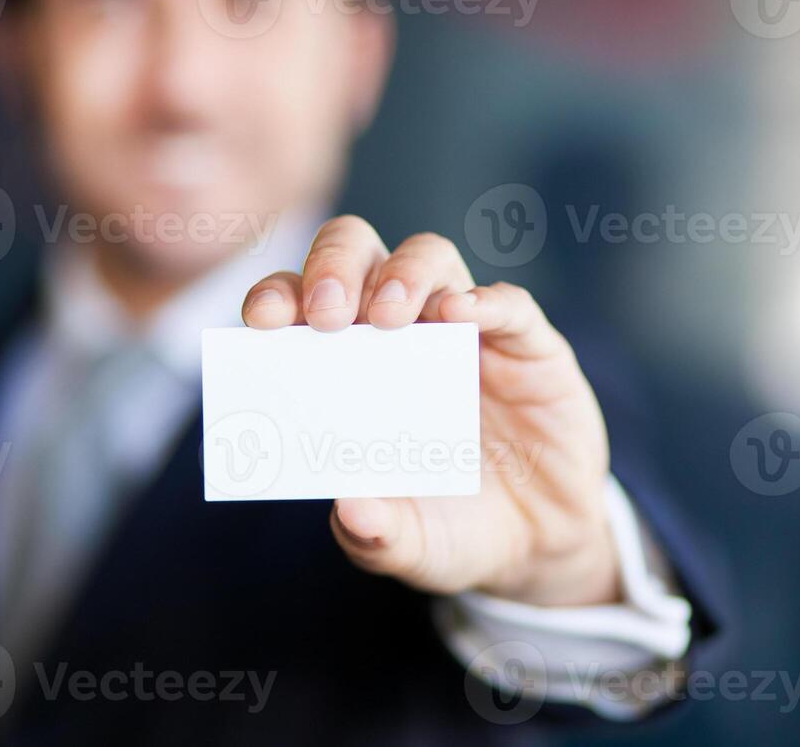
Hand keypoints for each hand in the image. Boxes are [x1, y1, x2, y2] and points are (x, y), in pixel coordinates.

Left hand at [241, 215, 620, 607]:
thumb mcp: (409, 546)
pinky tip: (463, 314)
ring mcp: (467, 331)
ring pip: (429, 257)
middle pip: (358, 253)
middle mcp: (403, 329)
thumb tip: (351, 510)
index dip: (278, 297)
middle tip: (327, 315)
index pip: (302, 301)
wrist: (538, 547)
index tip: (262, 321)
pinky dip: (486, 301)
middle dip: (333, 267)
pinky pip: (510, 305)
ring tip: (388, 316)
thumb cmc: (452, 527)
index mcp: (348, 362)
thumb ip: (375, 534)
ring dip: (403, 275)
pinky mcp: (530, 347)